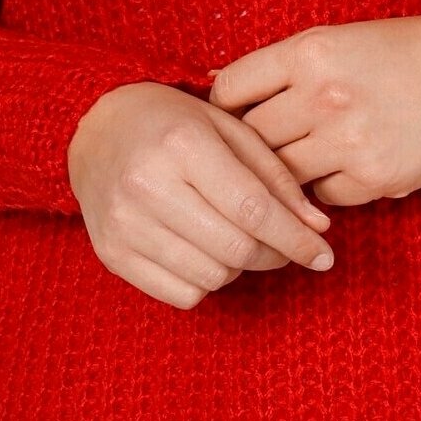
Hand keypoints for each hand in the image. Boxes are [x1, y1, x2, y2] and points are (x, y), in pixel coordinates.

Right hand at [67, 82, 334, 310]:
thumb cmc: (173, 124)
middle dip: (274, 255)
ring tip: (234, 238)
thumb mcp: (230, 129)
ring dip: (238, 268)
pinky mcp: (111, 254)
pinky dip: (205, 283)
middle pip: (236, 249)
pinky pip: (182, 295)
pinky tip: (201, 251)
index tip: (323, 256)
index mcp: (182, 144)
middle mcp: (146, 185)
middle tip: (283, 245)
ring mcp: (123, 224)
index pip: (253, 210)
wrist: (96, 131)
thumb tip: (317, 229)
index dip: (296, 240)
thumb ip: (276, 178)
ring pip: (212, 278)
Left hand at [205, 13, 420, 207]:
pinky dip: (327, 186)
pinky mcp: (376, 178)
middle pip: (252, 136)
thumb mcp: (345, 37)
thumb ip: (287, 63)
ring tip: (303, 157)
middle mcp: (324, 96)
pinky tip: (344, 167)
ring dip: (287, 169)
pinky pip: (324, 195)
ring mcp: (349, 141)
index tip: (230, 115)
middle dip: (253, 143)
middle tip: (262, 145)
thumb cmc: (415, 49)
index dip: (224, 106)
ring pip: (282, 172)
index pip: (232, 88)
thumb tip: (221, 84)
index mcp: (311, 51)